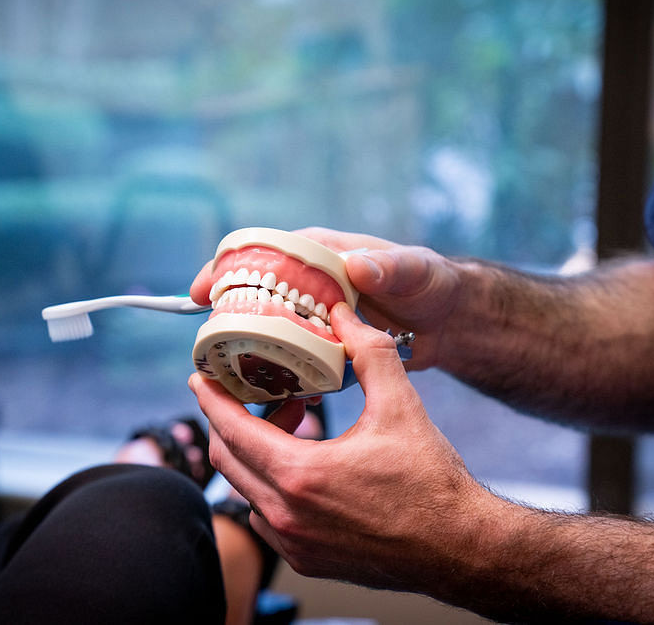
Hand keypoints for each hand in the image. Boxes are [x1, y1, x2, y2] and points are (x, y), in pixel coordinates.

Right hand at [189, 227, 463, 369]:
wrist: (452, 321)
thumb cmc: (432, 282)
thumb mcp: (415, 271)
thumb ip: (389, 268)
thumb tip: (356, 267)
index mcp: (321, 254)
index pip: (262, 252)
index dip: (227, 269)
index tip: (202, 291)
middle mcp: (310, 284)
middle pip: (255, 297)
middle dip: (228, 320)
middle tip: (207, 349)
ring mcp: (315, 318)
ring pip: (270, 334)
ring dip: (254, 356)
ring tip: (235, 381)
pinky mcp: (326, 347)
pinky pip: (295, 361)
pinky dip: (285, 379)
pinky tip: (284, 401)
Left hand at [191, 302, 492, 591]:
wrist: (461, 546)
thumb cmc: (432, 483)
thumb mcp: (401, 406)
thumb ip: (369, 353)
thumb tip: (344, 314)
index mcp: (301, 475)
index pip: (232, 431)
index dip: (211, 399)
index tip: (200, 377)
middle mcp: (288, 516)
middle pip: (229, 461)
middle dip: (231, 422)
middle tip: (248, 394)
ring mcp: (295, 544)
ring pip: (246, 491)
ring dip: (255, 455)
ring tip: (291, 425)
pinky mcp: (308, 561)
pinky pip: (267, 519)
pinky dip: (270, 488)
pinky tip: (304, 466)